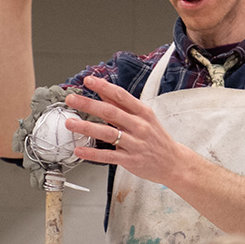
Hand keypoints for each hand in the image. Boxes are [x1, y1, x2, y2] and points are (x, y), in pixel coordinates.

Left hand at [63, 75, 183, 185]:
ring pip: (108, 133)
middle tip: (71, 99)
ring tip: (70, 123)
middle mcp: (139, 126)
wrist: (173, 162)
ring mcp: (135, 144)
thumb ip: (123, 106)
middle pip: (111, 112)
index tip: (88, 80)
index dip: (103, 87)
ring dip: (87, 127)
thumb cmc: (156, 138)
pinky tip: (79, 150)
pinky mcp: (130, 160)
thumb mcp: (144, 117)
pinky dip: (92, 153)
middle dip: (89, 104)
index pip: (120, 96)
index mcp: (143, 112)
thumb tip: (104, 92)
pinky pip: (108, 156)